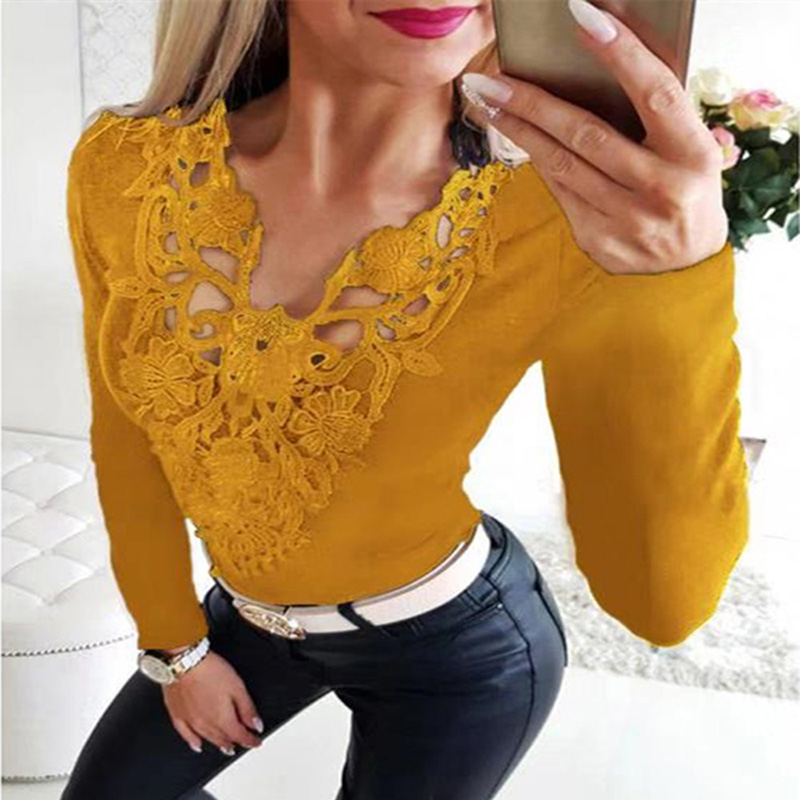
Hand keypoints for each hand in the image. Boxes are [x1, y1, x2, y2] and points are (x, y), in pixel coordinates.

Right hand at [162, 650, 263, 755]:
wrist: (185, 662)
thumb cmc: (210, 670)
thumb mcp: (238, 687)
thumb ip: (247, 709)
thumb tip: (256, 725)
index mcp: (222, 718)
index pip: (240, 735)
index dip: (250, 740)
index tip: (256, 741)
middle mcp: (206, 724)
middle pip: (223, 739)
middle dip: (235, 742)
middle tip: (243, 743)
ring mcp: (190, 721)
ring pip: (207, 738)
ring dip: (218, 743)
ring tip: (226, 747)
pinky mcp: (177, 714)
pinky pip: (185, 735)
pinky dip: (193, 742)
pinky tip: (197, 744)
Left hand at [462, 0, 728, 274]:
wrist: (685, 265)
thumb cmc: (686, 191)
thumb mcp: (690, 151)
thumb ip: (655, 117)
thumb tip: (600, 64)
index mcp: (693, 155)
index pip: (655, 93)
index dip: (621, 54)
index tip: (584, 16)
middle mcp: (661, 189)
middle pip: (587, 134)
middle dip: (533, 101)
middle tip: (491, 77)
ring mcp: (627, 220)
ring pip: (562, 165)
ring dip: (518, 130)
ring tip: (486, 101)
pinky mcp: (599, 241)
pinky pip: (559, 191)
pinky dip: (537, 160)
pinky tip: (515, 136)